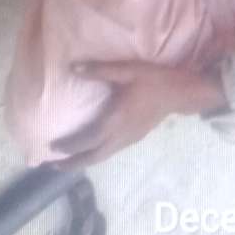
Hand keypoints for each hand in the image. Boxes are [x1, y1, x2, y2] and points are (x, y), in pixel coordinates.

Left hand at [51, 60, 223, 166]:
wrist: (182, 93)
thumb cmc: (155, 80)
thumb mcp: (128, 70)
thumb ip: (100, 70)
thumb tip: (72, 68)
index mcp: (116, 120)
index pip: (88, 140)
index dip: (70, 146)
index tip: (52, 148)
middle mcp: (121, 135)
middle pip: (93, 156)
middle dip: (73, 163)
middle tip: (52, 166)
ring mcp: (129, 139)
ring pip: (103, 156)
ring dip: (84, 161)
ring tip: (67, 162)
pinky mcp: (134, 138)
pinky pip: (110, 152)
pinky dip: (96, 155)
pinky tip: (90, 150)